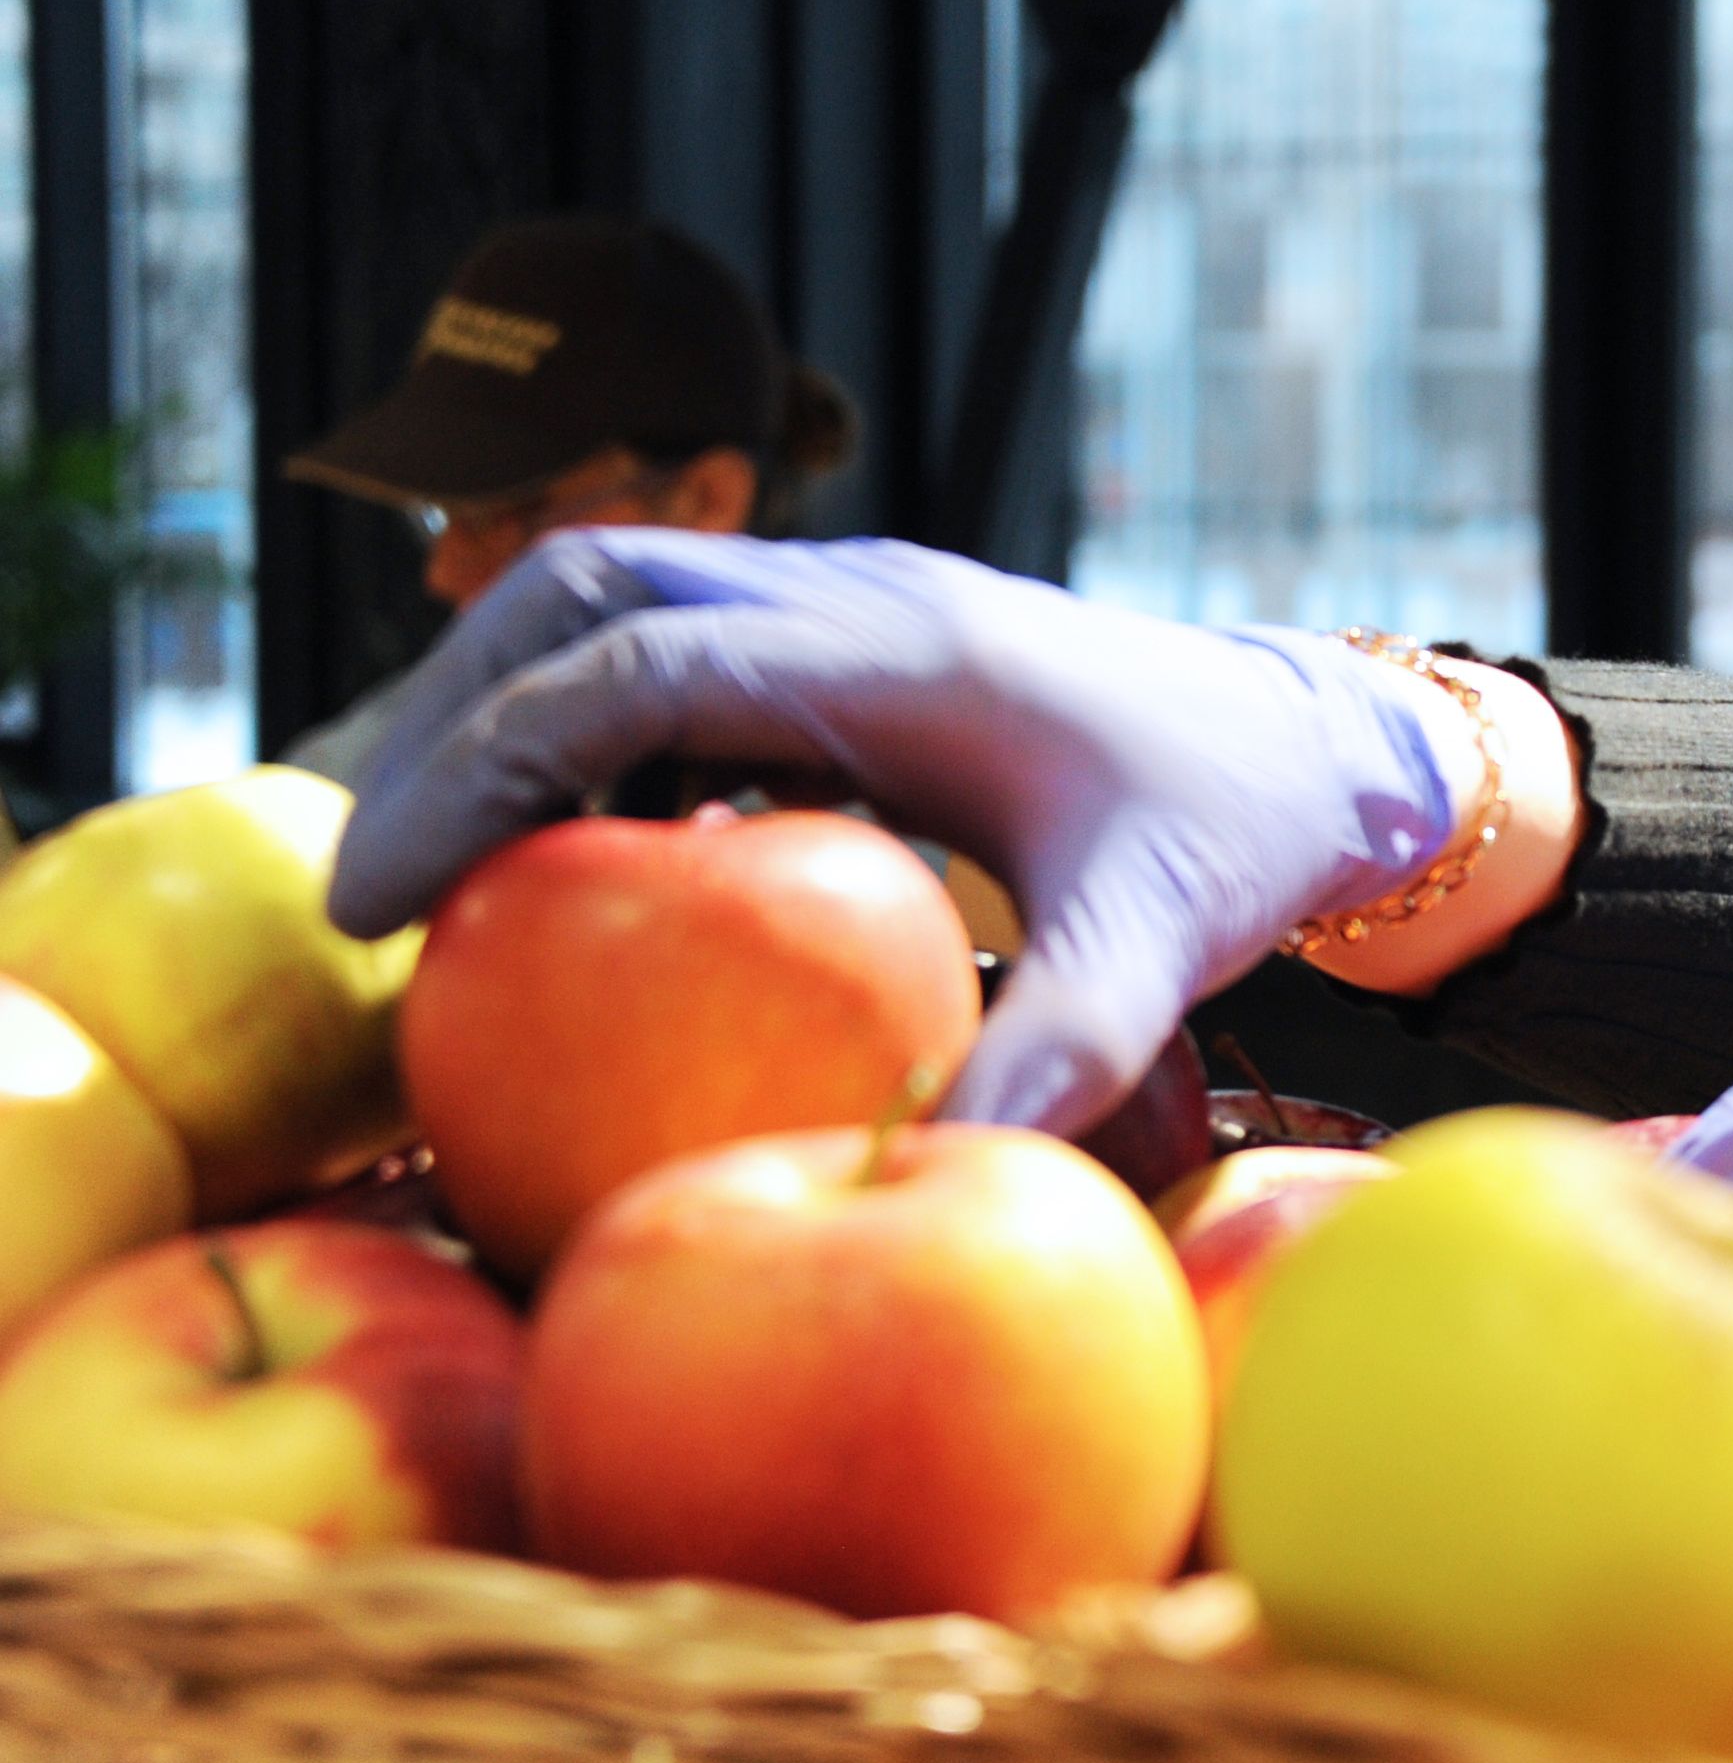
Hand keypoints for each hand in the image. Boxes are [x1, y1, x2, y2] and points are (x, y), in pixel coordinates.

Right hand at [327, 530, 1471, 1136]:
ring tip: (438, 876)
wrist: (1326, 743)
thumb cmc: (1242, 833)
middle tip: (375, 889)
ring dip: (508, 705)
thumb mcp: (1165, 946)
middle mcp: (860, 597)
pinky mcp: (857, 643)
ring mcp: (855, 603)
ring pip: (619, 595)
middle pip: (582, 587)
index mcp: (903, 650)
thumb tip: (941, 1175)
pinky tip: (576, 864)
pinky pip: (682, 647)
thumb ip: (1064, 1049)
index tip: (381, 908)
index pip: (629, 667)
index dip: (482, 770)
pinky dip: (594, 725)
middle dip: (450, 713)